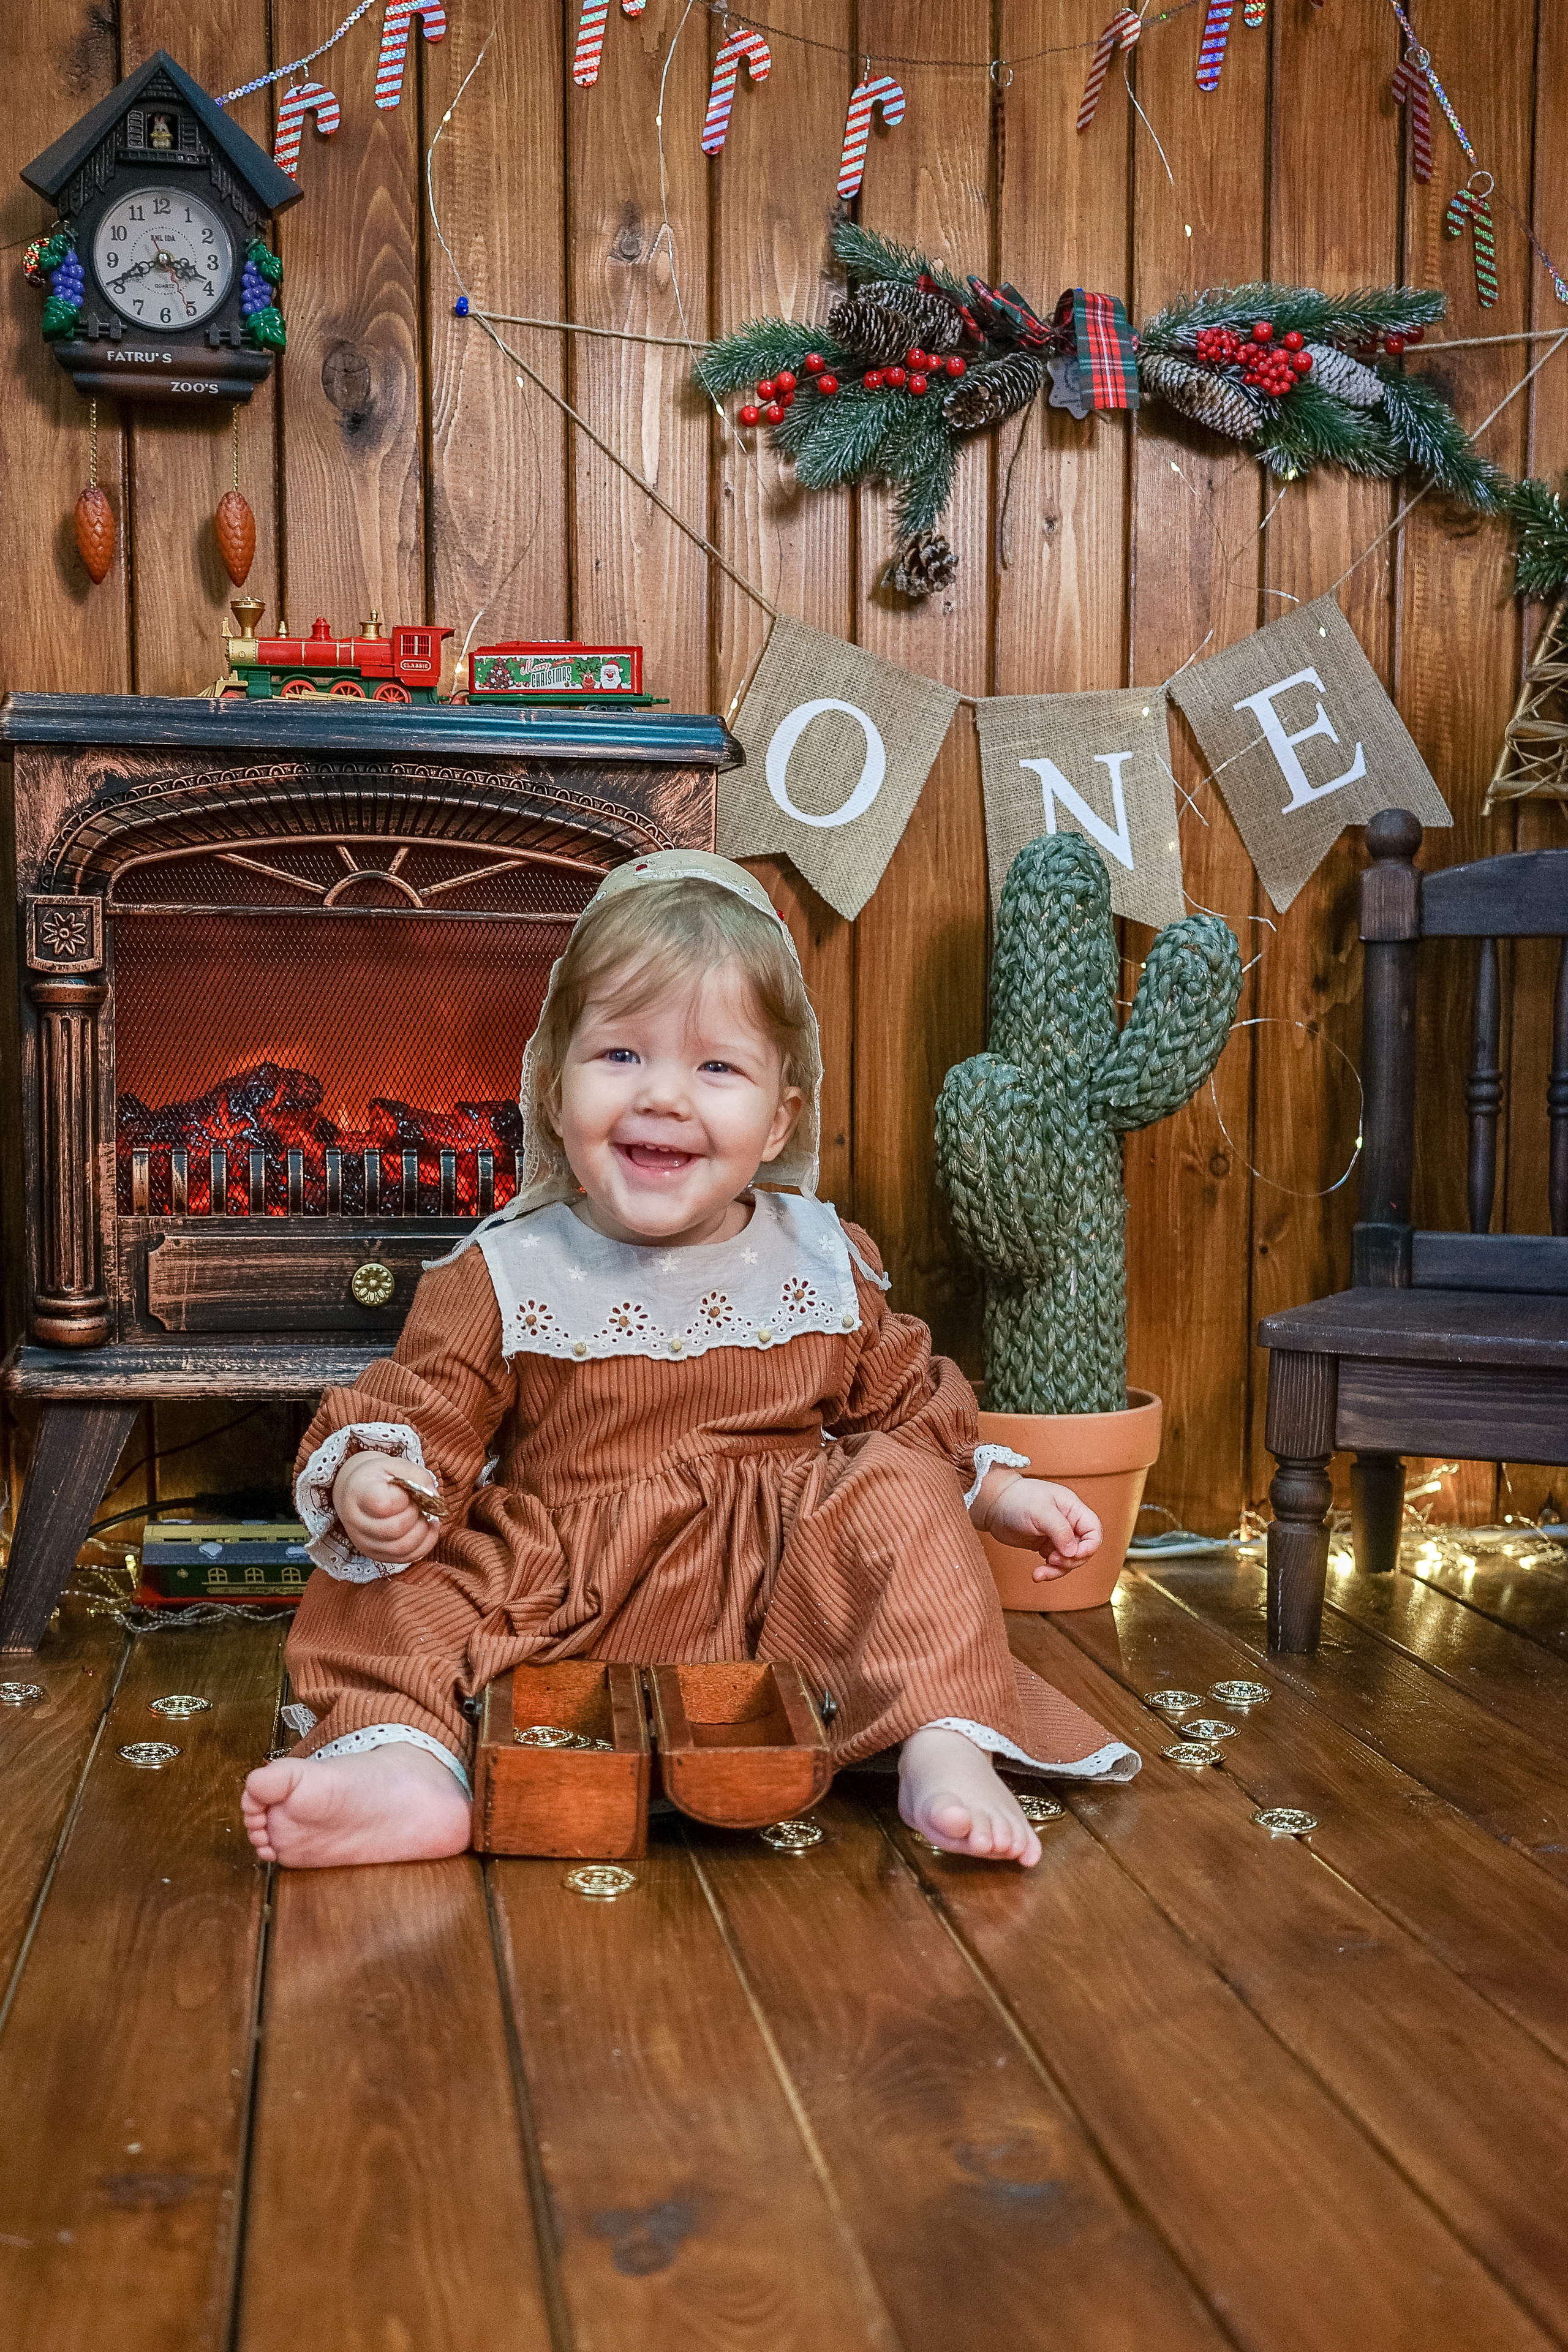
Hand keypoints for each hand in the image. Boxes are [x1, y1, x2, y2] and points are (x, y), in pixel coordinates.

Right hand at [331, 1450, 441, 1565]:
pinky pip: (405, 1558)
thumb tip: (435, 1497)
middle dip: (415, 1516)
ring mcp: (364, 1542)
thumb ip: (418, 1476)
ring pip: (401, 1548)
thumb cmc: (377, 1477)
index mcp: (359, 1493)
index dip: (404, 1499)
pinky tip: (428, 1528)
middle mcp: (357, 1522)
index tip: (406, 1492)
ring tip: (423, 1516)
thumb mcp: (396, 1465)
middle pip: (395, 1529)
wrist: (355, 1491)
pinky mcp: (375, 1554)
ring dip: (422, 1532)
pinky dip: (424, 1545)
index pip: (385, 1504)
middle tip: (416, 1504)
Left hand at [979, 1475, 1101, 1581]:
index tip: (1074, 1554)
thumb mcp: (1040, 1511)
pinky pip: (1055, 1563)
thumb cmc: (1017, 1499)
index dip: (1090, 1546)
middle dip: (1070, 1561)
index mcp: (1073, 1509)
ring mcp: (1057, 1536)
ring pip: (1069, 1560)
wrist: (992, 1504)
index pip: (1094, 1530)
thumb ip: (1060, 1530)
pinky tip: (1036, 1574)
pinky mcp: (1045, 1546)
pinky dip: (1048, 1571)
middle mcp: (1068, 1523)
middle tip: (1052, 1560)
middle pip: (1083, 1549)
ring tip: (1040, 1572)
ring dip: (1058, 1570)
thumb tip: (1073, 1552)